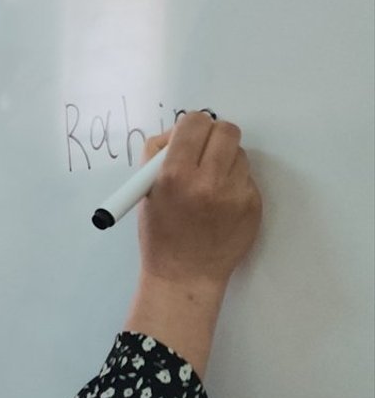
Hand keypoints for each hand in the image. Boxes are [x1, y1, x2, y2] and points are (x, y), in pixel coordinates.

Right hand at [126, 111, 261, 376]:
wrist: (186, 275)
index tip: (188, 135)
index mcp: (174, 175)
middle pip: (225, 130)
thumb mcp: (145, 191)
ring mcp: (234, 193)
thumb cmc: (160, 233)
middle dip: (213, 135)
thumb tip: (178, 132)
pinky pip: (246, 176)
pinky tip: (220, 202)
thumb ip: (158, 155)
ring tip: (210, 182)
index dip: (191, 126)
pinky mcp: (252, 204)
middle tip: (204, 150)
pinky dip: (233, 181)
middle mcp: (207, 181)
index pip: (194, 123)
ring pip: (238, 152)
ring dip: (224, 159)